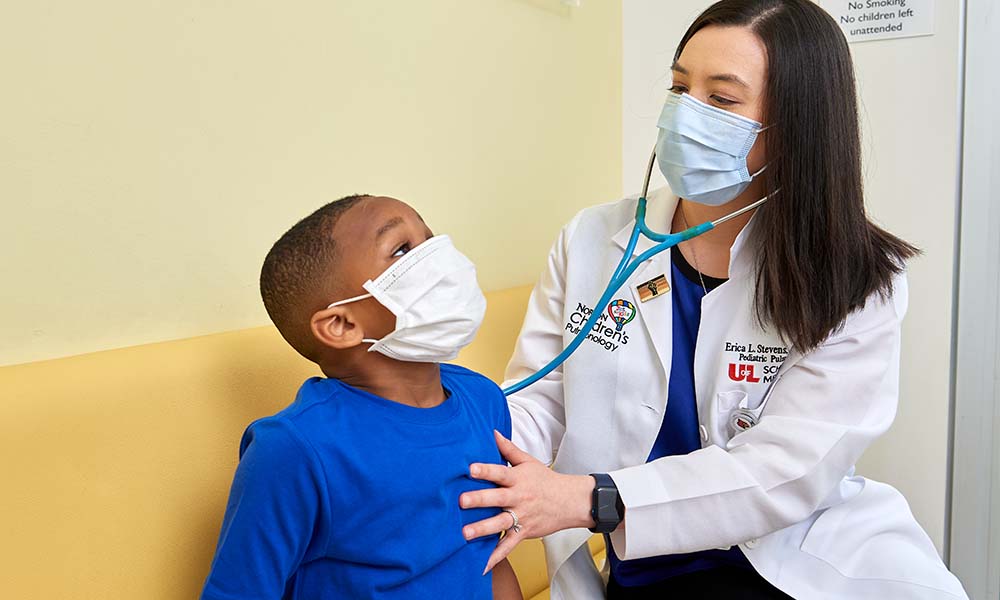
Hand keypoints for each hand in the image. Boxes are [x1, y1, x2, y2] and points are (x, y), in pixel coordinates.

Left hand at [459, 430, 593, 572]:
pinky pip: (508, 546)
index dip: (486, 470)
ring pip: (500, 523)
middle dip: (480, 499)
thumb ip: (508, 449)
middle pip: (497, 498)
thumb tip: (492, 432)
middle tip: (462, 501)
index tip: (471, 468)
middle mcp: (519, 498)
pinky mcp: (524, 532)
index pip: (501, 472)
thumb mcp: (529, 462)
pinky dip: (495, 556)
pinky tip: (481, 565)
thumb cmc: (546, 480)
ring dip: (483, 529)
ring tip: (465, 534)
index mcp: (518, 479)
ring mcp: (522, 517)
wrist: (570, 502)